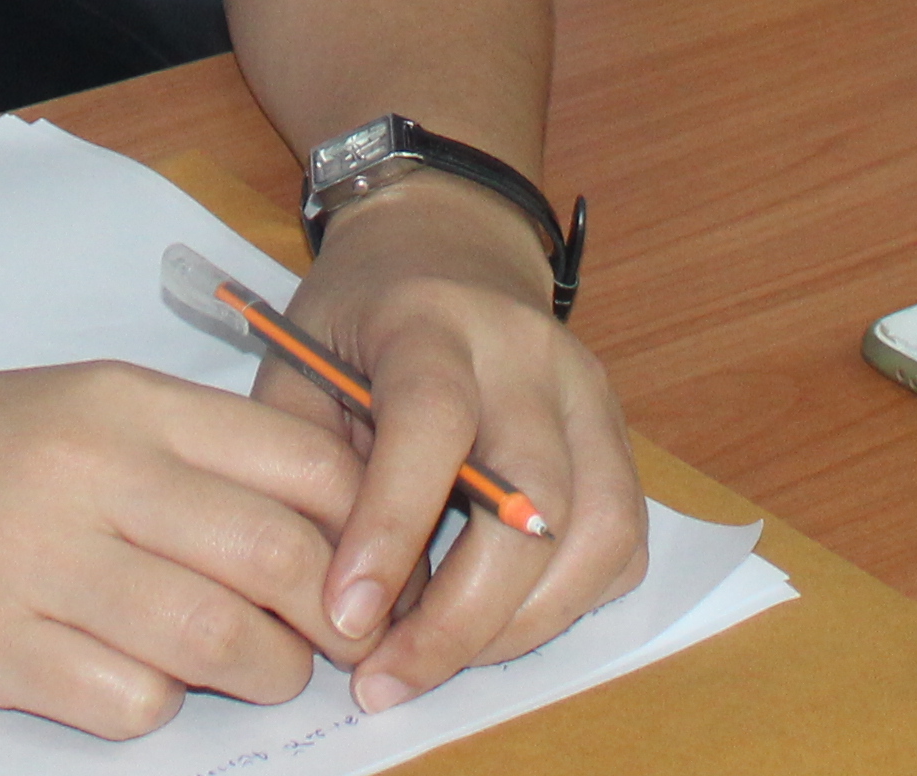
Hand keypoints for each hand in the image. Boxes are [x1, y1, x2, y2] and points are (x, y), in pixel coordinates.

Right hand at [0, 359, 368, 738]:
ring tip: (249, 670)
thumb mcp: (77, 405)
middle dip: (331, 621)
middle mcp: (90, 471)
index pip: (308, 467)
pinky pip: (131, 705)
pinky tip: (132, 683)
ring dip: (261, 675)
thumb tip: (328, 530)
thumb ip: (189, 455)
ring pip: (221, 643)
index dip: (366, 532)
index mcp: (125, 400)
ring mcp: (37, 561)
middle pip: (281, 560)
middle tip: (329, 641)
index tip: (367, 572)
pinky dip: (156, 709)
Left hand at [275, 175, 645, 707]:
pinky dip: (568, 603)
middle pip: (534, 495)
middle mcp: (527, 353)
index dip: (393, 525)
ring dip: (520, 624)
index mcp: (432, 319)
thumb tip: (331, 592)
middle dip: (464, 614)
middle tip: (387, 677)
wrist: (444, 240)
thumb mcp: (295, 357)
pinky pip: (621, 543)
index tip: (347, 617)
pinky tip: (495, 621)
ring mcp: (588, 393)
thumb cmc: (356, 314)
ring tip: (436, 661)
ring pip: (598, 532)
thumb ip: (302, 460)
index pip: (431, 420)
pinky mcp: (619, 435)